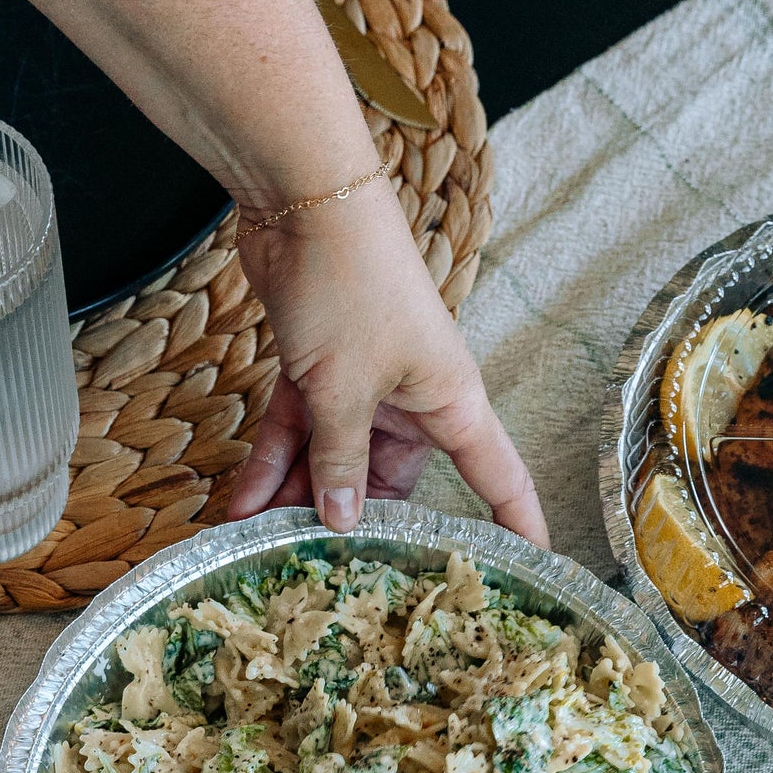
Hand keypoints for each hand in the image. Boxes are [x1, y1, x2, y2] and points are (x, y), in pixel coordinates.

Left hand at [228, 176, 546, 545]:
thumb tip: (340, 521)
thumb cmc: (348, 286)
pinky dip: (271, 460)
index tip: (531, 573)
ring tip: (258, 543)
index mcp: (451, 403)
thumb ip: (339, 461)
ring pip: (334, 459)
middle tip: (316, 573)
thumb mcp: (342, 391)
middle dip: (351, 523)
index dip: (517, 527)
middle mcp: (415, 399)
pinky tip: (241, 503)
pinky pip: (299, 429)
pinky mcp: (318, 366)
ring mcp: (365, 383)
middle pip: (391, 482)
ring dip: (295, 495)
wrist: (300, 198)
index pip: (498, 479)